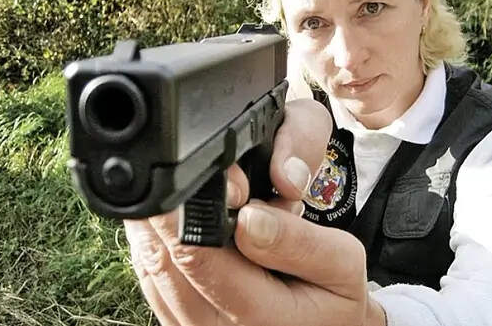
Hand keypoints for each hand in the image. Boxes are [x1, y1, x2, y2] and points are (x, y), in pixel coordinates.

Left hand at [124, 99, 386, 325]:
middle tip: (189, 178)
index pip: (198, 255)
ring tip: (183, 198)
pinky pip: (152, 283)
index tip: (200, 180)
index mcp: (260, 317)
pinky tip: (176, 226)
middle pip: (163, 259)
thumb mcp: (341, 262)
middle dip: (169, 211)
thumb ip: (298, 240)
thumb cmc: (334, 298)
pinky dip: (157, 247)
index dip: (189, 209)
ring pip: (150, 269)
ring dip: (157, 227)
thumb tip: (249, 217)